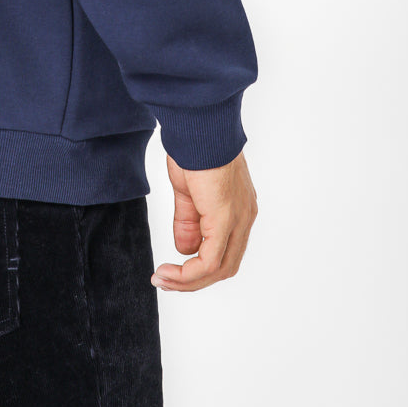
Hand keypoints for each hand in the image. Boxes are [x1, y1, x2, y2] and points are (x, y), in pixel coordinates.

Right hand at [151, 149, 257, 292]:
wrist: (199, 125)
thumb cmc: (194, 147)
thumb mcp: (188, 191)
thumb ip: (188, 220)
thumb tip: (184, 249)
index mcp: (239, 209)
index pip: (225, 251)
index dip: (200, 267)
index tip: (172, 269)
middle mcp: (245, 218)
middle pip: (225, 266)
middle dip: (193, 280)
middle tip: (165, 280)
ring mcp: (238, 219)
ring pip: (219, 268)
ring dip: (189, 281)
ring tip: (163, 279)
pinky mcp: (225, 218)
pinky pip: (210, 260)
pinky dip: (189, 273)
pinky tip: (170, 273)